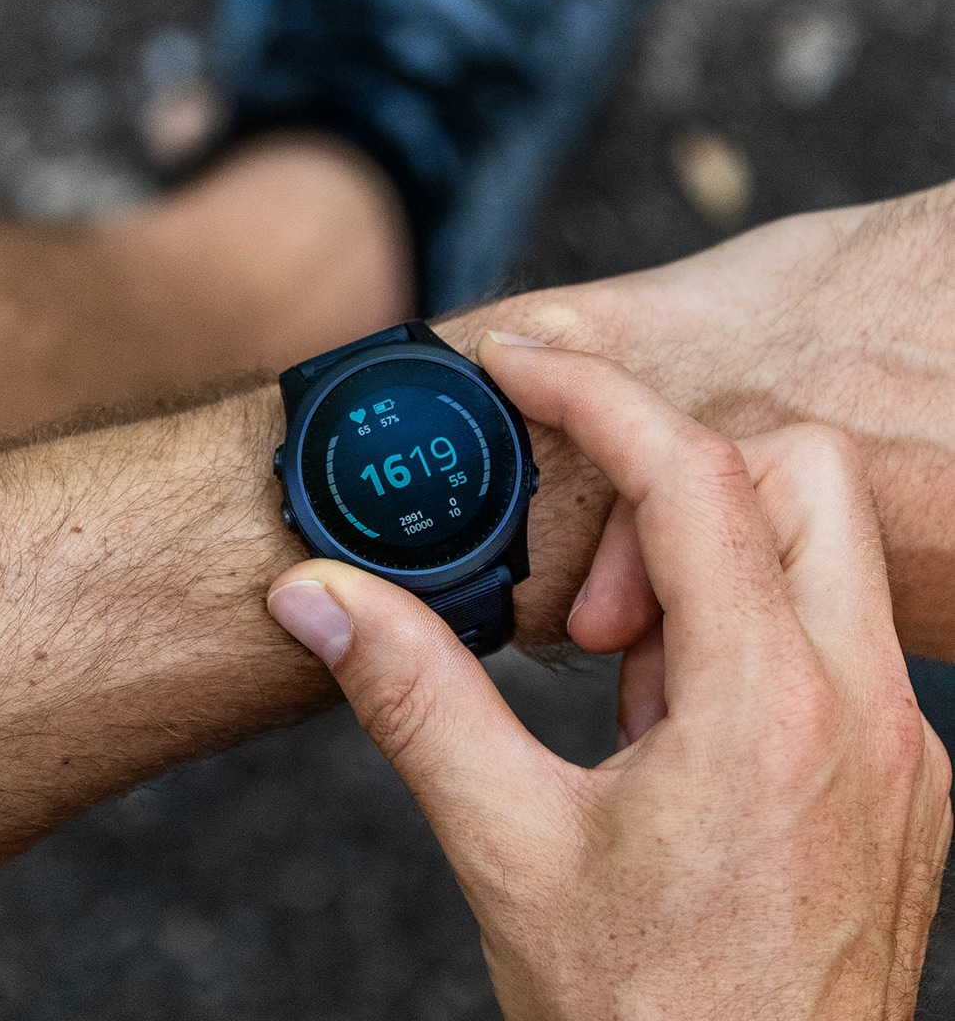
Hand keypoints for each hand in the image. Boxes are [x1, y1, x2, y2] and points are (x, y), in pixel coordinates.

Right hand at [267, 339, 951, 1020]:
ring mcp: (897, 746)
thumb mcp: (506, 846)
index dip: (596, 396)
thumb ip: (411, 698)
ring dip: (703, 570)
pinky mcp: (897, 780)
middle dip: (675, 486)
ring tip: (620, 687)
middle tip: (588, 605)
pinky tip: (666, 734)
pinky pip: (830, 640)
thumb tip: (317, 600)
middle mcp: (862, 709)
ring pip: (820, 553)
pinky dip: (739, 635)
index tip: (523, 368)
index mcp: (766, 708)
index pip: (692, 474)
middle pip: (794, 477)